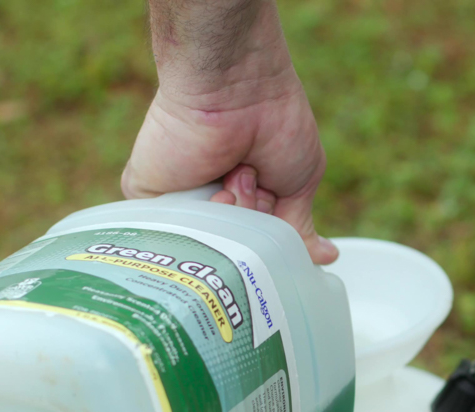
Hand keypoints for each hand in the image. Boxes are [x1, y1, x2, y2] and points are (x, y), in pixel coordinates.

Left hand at [122, 1, 336, 263]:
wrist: (237, 91)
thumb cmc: (275, 124)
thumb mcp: (298, 184)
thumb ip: (298, 229)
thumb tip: (325, 257)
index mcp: (240, 196)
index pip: (256, 243)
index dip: (273, 230)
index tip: (278, 196)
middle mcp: (208, 200)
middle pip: (234, 247)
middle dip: (255, 218)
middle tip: (256, 176)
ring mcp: (178, 200)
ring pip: (208, 242)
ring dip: (235, 212)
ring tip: (237, 173)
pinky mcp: (149, 197)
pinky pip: (176, 232)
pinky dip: (205, 212)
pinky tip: (214, 185)